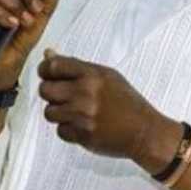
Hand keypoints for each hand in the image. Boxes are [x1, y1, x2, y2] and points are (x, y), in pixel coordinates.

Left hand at [38, 52, 175, 168]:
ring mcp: (83, 115)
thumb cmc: (126, 102)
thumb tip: (48, 54)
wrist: (145, 132)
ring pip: (49, 112)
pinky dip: (68, 130)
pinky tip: (82, 126)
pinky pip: (60, 131)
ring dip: (58, 113)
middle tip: (62, 96)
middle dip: (50, 93)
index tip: (47, 75)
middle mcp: (85, 93)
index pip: (53, 66)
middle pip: (45, 90)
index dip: (45, 70)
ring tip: (74, 112)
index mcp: (92, 75)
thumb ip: (76, 66)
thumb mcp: (106, 76)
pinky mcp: (83, 135)